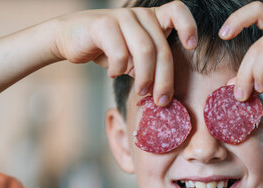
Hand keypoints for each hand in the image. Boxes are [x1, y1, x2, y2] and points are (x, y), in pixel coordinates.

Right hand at [51, 1, 197, 105]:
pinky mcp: (103, 24)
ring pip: (144, 51)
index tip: (191, 46)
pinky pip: (121, 53)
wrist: (70, 39)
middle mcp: (140, 15)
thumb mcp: (135, 59)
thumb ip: (152, 68)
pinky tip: (113, 74)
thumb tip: (167, 96)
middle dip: (164, 79)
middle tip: (161, 100)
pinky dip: (119, 69)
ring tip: (140, 91)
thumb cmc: (108, 50)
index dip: (188, 26)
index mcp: (152, 20)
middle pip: (162, 48)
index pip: (177, 11)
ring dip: (144, 77)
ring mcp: (122, 17)